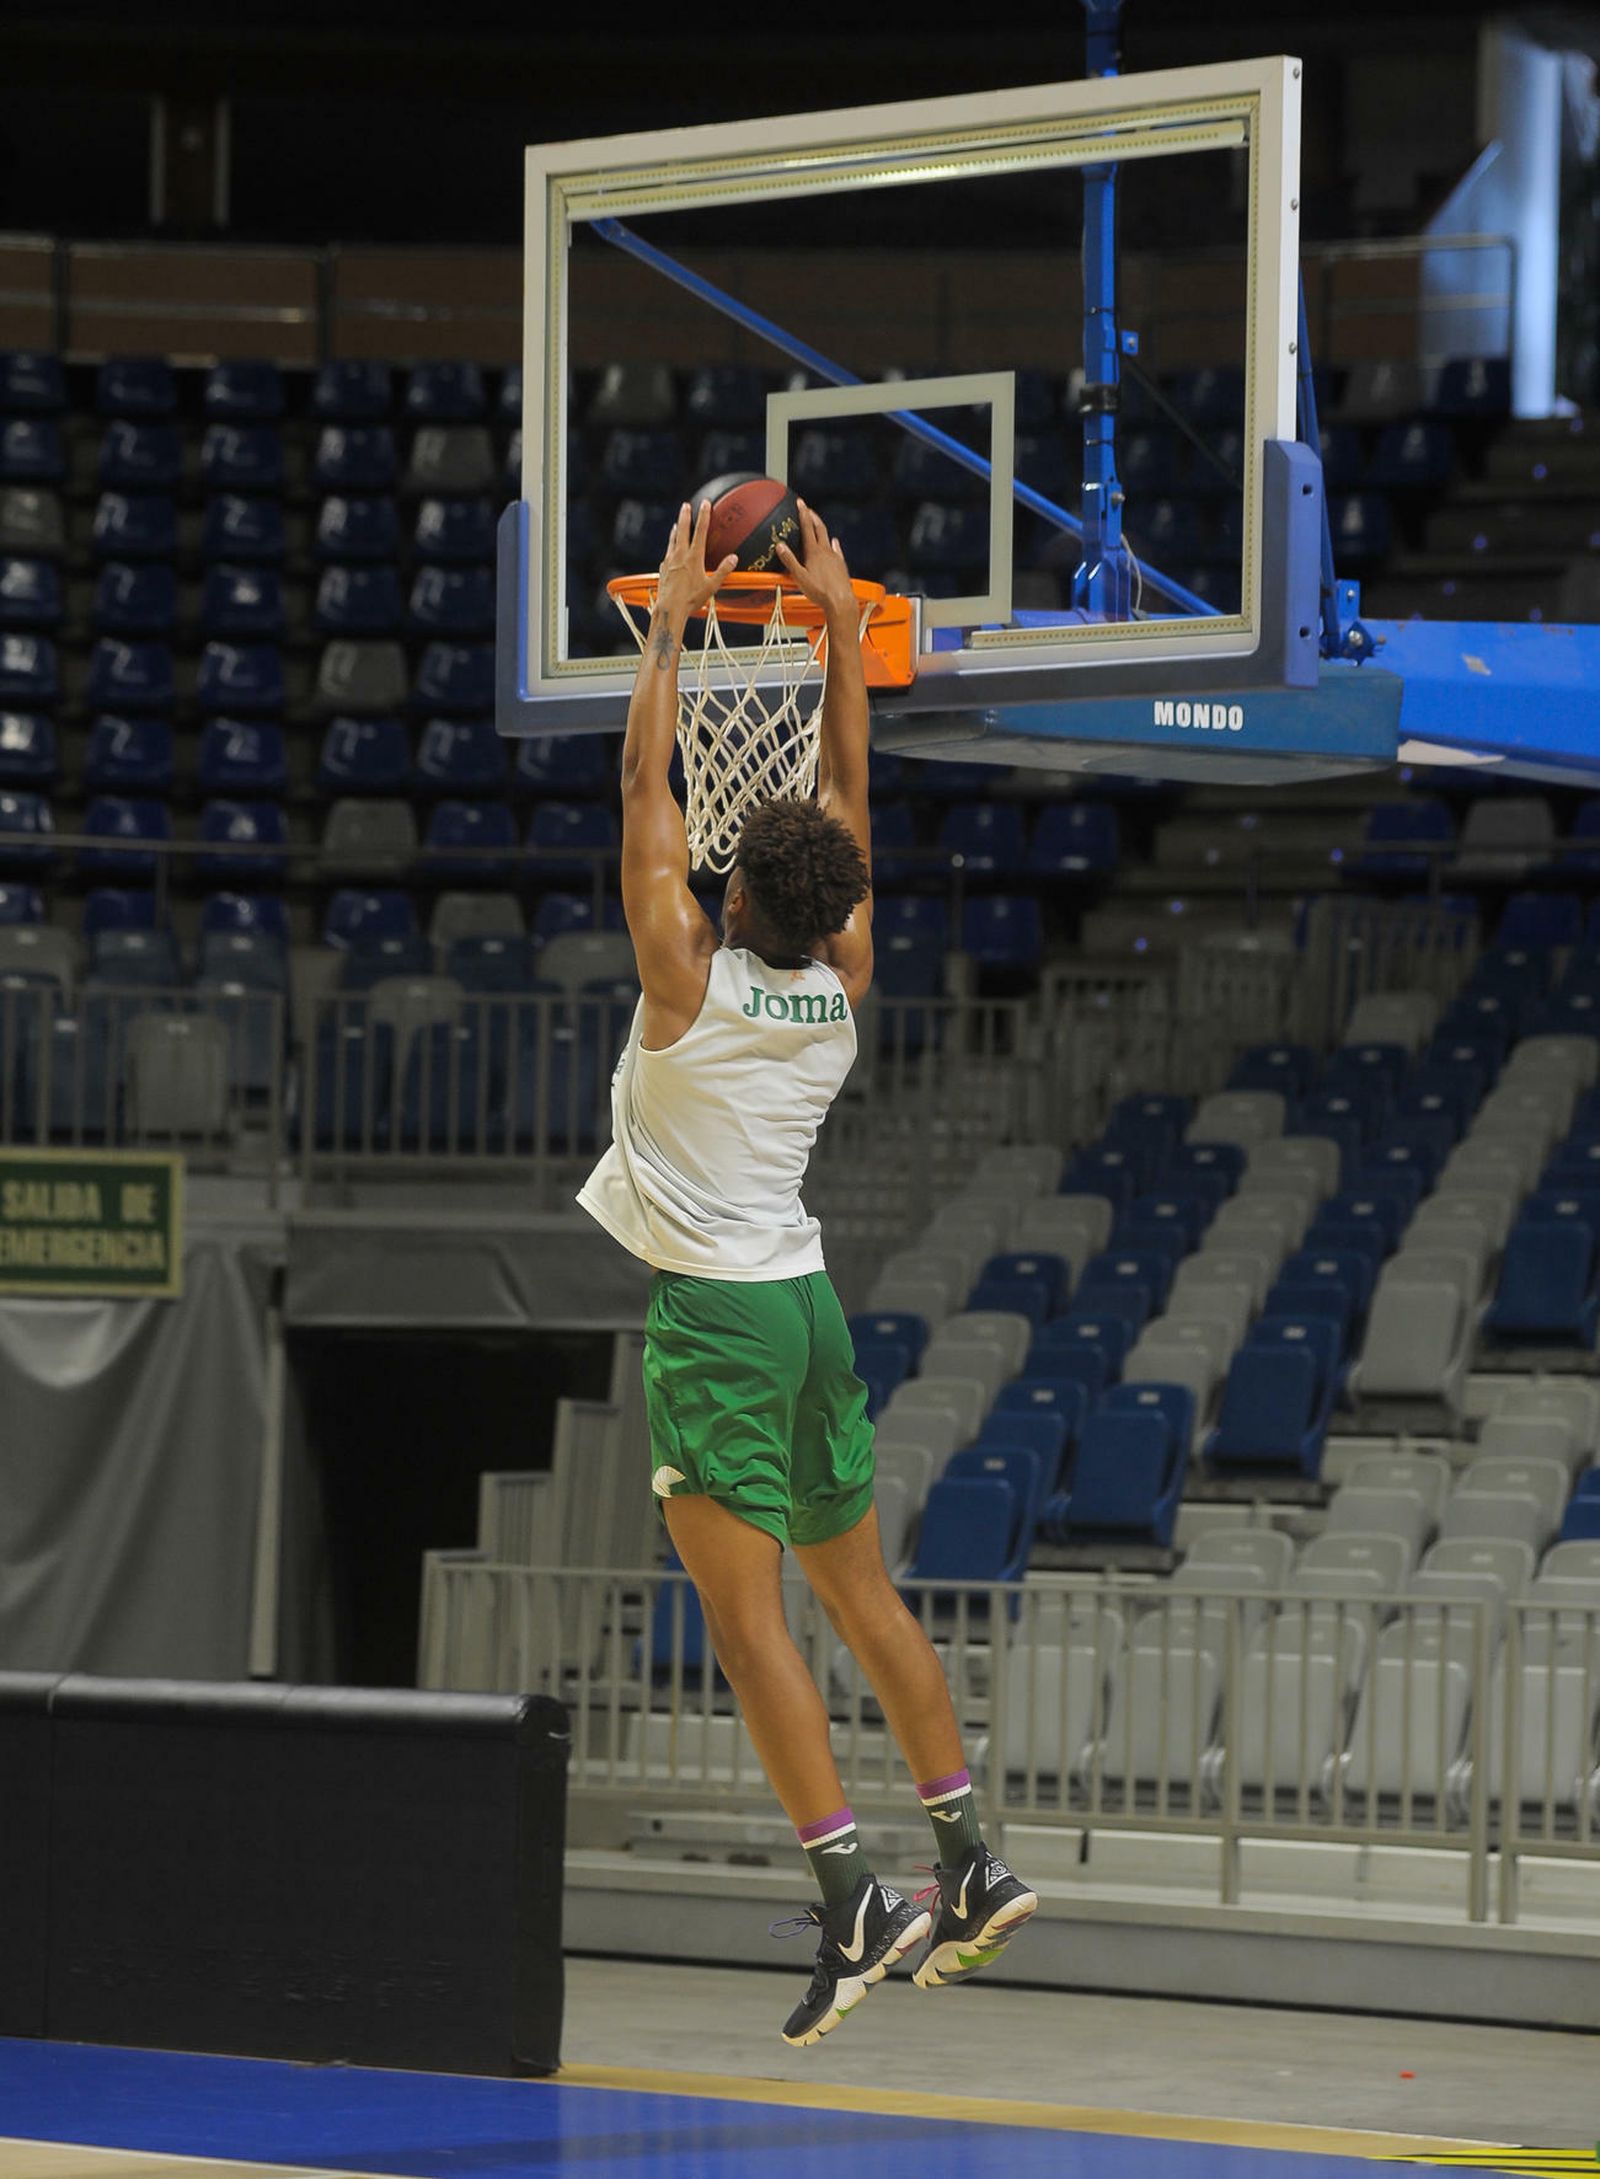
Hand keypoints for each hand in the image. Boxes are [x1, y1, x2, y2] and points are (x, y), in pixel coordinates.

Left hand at [655, 500, 735, 628]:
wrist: (670, 609)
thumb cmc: (691, 599)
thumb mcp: (712, 586)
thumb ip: (723, 571)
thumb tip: (734, 558)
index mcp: (694, 557)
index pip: (701, 531)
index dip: (704, 515)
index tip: (705, 503)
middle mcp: (680, 555)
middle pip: (683, 529)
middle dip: (685, 515)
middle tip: (686, 505)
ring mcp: (670, 561)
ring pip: (673, 540)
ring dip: (676, 530)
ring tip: (677, 524)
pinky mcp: (663, 569)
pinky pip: (667, 553)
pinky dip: (670, 547)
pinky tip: (671, 550)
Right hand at [774, 499, 856, 625]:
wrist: (841, 601)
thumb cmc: (820, 592)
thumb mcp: (800, 578)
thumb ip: (789, 561)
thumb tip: (780, 546)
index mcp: (814, 553)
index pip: (808, 528)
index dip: (803, 513)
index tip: (801, 503)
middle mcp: (826, 552)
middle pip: (820, 528)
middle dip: (813, 517)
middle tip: (808, 509)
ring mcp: (835, 557)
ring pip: (828, 537)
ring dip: (822, 529)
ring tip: (818, 523)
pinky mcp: (841, 565)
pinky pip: (837, 550)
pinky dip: (833, 543)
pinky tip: (834, 543)